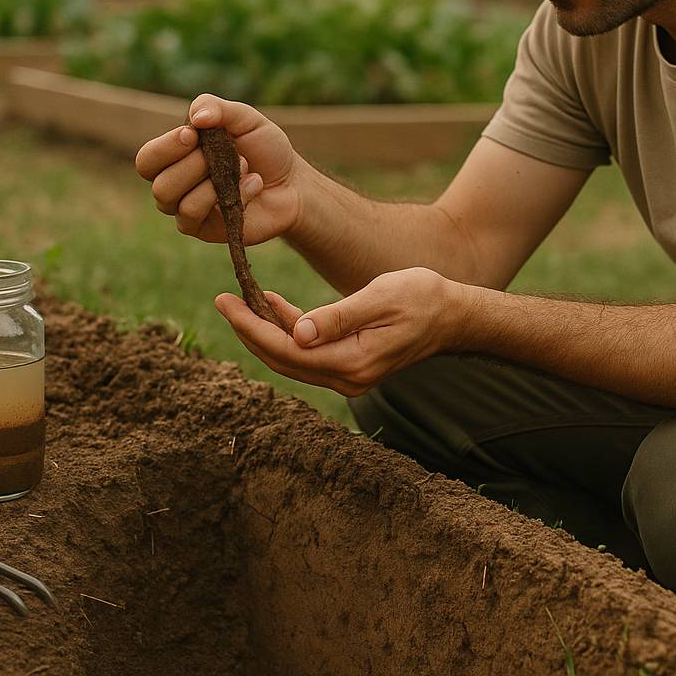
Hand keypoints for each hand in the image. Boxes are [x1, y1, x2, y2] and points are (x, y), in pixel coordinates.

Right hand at [134, 94, 302, 244]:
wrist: (293, 183)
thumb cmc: (265, 149)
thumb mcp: (245, 118)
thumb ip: (218, 108)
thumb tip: (196, 117)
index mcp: (177, 156)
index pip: (148, 158)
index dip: (166, 147)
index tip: (193, 135)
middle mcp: (176, 185)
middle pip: (157, 182)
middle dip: (190, 165)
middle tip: (222, 154)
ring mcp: (187, 209)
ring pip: (172, 201)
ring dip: (210, 181)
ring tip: (243, 167)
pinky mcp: (203, 229)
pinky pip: (193, 215)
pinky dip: (227, 196)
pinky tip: (252, 185)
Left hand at [215, 268, 457, 396]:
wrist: (453, 315)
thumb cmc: (422, 298)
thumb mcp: (381, 297)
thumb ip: (338, 316)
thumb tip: (297, 332)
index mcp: (353, 363)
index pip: (287, 350)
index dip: (251, 328)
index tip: (226, 303)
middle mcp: (347, 378)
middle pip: (282, 359)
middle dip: (248, 331)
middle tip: (222, 300)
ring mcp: (348, 375)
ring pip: (292, 357)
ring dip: (264, 330)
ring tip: (241, 299)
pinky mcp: (349, 364)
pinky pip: (308, 352)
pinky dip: (287, 329)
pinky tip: (274, 305)